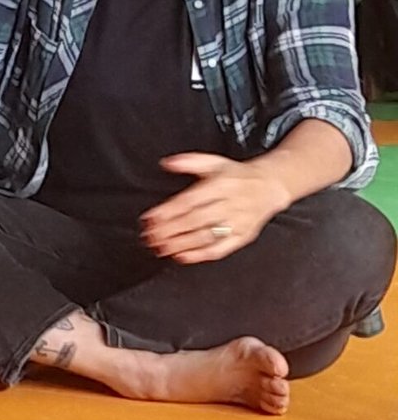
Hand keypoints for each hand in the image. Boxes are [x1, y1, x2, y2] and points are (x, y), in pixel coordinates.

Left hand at [141, 152, 289, 263]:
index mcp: (220, 185)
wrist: (270, 186)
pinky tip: (182, 257)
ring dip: (181, 244)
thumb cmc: (237, 176)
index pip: (189, 201)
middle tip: (150, 236)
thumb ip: (189, 162)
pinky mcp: (243, 237)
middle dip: (170, 230)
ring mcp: (237, 223)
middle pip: (195, 221)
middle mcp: (229, 205)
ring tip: (161, 248)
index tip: (150, 219)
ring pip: (206, 236)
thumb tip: (167, 163)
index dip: (168, 211)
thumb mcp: (214, 162)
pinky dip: (200, 255)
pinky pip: (221, 249)